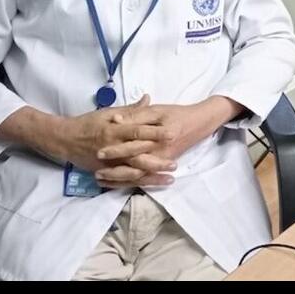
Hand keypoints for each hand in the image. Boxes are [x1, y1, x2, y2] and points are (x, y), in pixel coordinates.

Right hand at [51, 96, 179, 180]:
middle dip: (158, 161)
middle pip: (138, 156)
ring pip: (133, 172)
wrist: (65, 139)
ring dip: (152, 176)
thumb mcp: (108, 112)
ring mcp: (109, 163)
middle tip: (175, 163)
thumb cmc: (88, 123)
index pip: (138, 132)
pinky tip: (152, 185)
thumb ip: (130, 110)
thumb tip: (148, 99)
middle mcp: (112, 148)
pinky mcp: (105, 172)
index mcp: (114, 130)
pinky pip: (124, 181)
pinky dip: (138, 184)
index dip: (155, 133)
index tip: (172, 134)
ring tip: (169, 178)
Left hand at [93, 97, 242, 188]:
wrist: (199, 123)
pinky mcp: (161, 165)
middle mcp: (158, 153)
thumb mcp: (157, 110)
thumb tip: (117, 119)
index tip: (97, 151)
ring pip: (137, 175)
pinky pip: (144, 177)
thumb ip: (137, 114)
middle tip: (95, 171)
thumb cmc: (176, 114)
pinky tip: (114, 183)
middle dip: (113, 169)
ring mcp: (160, 161)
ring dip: (118, 178)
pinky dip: (128, 181)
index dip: (115, 149)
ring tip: (100, 178)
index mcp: (155, 137)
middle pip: (132, 164)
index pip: (131, 145)